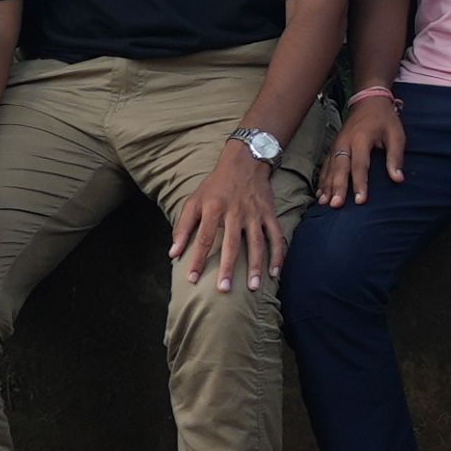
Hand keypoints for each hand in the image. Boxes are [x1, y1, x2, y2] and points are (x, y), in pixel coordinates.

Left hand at [167, 148, 289, 292]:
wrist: (245, 162)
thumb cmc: (215, 185)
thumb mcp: (194, 201)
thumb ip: (182, 228)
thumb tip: (172, 254)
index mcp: (214, 208)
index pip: (204, 238)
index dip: (197, 259)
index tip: (191, 279)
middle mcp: (235, 212)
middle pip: (231, 244)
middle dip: (228, 268)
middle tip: (224, 289)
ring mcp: (255, 214)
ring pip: (257, 243)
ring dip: (256, 266)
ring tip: (254, 287)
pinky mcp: (269, 214)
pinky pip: (276, 236)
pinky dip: (278, 254)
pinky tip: (275, 272)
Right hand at [326, 92, 411, 200]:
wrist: (369, 100)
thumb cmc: (385, 119)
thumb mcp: (396, 135)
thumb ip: (396, 157)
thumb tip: (398, 179)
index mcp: (361, 139)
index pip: (360, 165)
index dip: (360, 183)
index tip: (361, 201)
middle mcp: (345, 142)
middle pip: (340, 167)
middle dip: (337, 187)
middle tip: (336, 205)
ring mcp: (337, 144)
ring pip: (329, 167)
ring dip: (327, 186)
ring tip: (325, 203)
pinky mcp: (333, 147)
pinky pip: (325, 165)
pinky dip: (322, 180)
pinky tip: (321, 194)